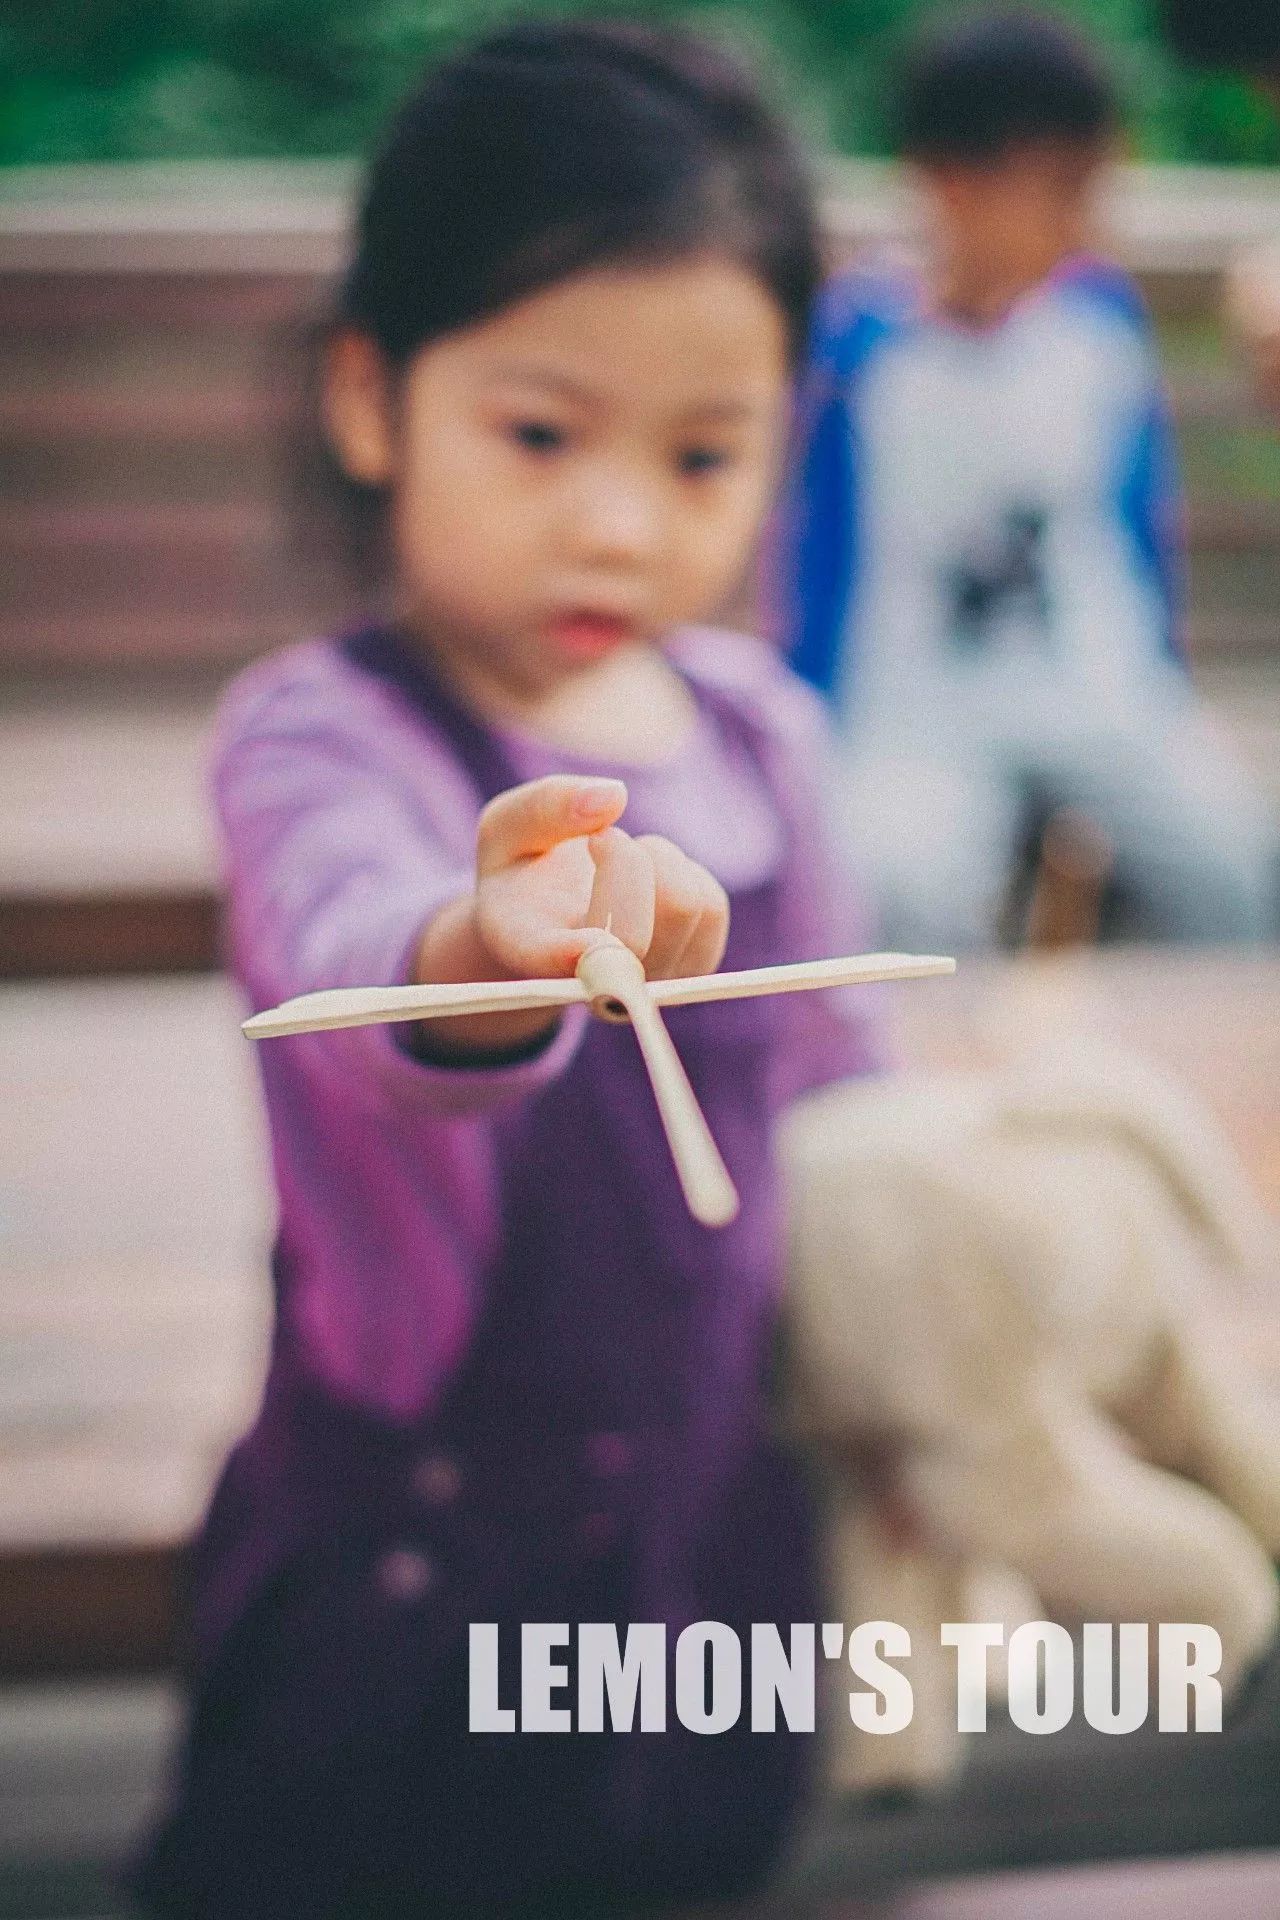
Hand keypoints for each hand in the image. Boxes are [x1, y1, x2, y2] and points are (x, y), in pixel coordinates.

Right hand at [413, 775, 728, 1055]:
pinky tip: (647, 885)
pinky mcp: (692, 970)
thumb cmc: (522, 876)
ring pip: (686, 907)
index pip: (554, 961)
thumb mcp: (504, 828)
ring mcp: (647, 984)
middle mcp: (592, 983)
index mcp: (528, 949)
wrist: (545, 928)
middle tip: (598, 839)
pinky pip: (710, 906)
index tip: (579, 945)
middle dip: (626, 858)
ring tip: (619, 865)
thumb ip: (543, 807)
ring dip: (657, 860)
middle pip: (637, 927)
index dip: (573, 956)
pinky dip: (683, 874)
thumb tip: (615, 796)